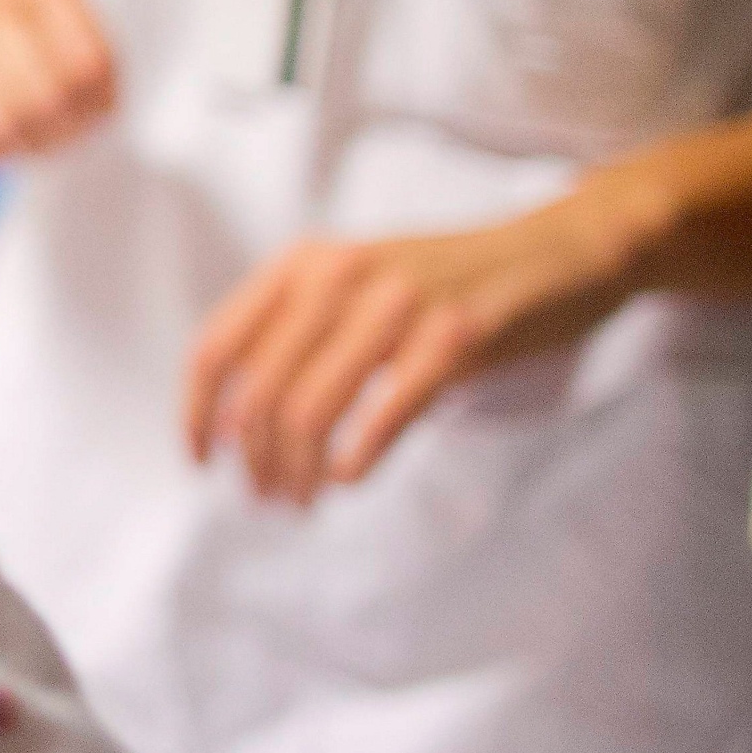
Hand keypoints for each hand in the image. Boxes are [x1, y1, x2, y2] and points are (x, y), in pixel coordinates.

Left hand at [183, 201, 639, 500]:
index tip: (202, 462)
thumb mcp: (352, 283)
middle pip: (260, 390)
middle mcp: (339, 276)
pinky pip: (388, 409)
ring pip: (312, 407)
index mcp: (301, 264)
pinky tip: (350, 479)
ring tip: (303, 501)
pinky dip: (359, 455)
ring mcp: (399, 303)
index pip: (217, 347)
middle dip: (256, 458)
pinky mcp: (458, 334)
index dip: (197, 413)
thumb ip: (290, 333)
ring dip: (300, 468)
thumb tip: (228, 420)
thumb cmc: (443, 282)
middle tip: (268, 497)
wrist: (555, 251)